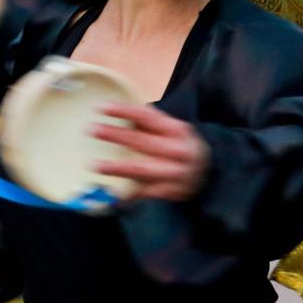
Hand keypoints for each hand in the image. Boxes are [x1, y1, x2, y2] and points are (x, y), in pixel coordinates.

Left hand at [92, 104, 209, 201]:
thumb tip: (118, 114)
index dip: (124, 111)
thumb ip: (148, 123)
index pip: (148, 117)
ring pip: (142, 170)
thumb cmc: (180, 147)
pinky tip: (111, 193)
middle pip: (143, 141)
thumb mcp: (171, 130)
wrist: (210, 173)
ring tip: (95, 165)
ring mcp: (176, 173)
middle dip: (116, 135)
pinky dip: (127, 193)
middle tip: (92, 130)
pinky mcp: (171, 192)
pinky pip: (145, 193)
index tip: (102, 108)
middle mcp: (178, 150)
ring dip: (117, 168)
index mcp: (176, 130)